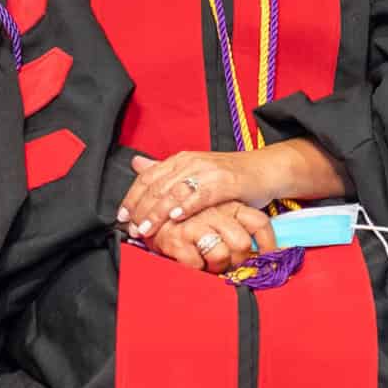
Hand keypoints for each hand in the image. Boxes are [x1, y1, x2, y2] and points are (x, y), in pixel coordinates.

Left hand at [120, 141, 344, 239]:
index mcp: (180, 159)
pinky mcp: (225, 181)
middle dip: (141, 209)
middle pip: (157, 185)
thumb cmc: (229, 176)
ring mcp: (207, 170)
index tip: (122, 217)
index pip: (148, 177)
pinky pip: (200, 194)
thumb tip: (135, 163)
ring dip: (158, 211)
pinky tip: (175, 217)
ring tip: (146, 228)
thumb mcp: (194, 171)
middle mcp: (190, 161)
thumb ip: (166, 171)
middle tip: (132, 228)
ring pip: (175, 191)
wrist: (265, 170)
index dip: (132, 197)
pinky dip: (186, 206)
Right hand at [145, 200, 279, 274]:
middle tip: (228, 264)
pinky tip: (194, 264)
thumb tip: (275, 245)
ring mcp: (196, 225)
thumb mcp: (217, 209)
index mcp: (229, 204)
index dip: (267, 243)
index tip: (268, 257)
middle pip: (241, 243)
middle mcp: (215, 212)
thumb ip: (244, 221)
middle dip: (237, 261)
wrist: (148, 210)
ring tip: (210, 264)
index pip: (259, 223)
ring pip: (222, 255)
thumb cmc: (189, 215)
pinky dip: (197, 269)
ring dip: (217, 267)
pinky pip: (198, 264)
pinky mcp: (178, 240)